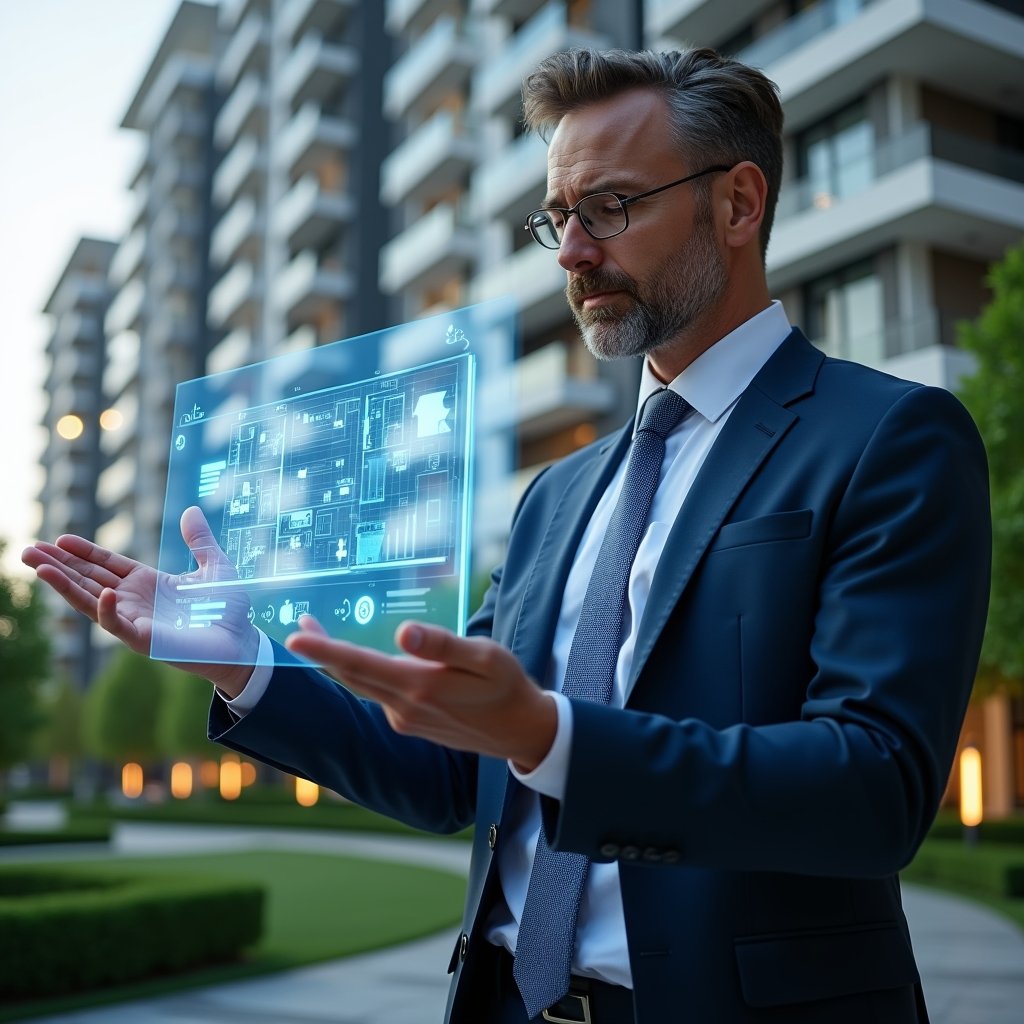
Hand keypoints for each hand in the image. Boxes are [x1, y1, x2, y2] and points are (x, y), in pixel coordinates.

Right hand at [22, 506, 259, 695]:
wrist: (243, 642)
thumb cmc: (228, 609)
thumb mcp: (214, 566)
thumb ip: (200, 540)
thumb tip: (192, 509)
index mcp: (148, 582)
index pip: (106, 564)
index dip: (83, 552)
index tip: (59, 539)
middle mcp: (135, 601)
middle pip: (88, 579)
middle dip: (59, 565)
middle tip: (29, 551)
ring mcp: (136, 620)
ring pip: (91, 601)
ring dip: (65, 585)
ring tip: (39, 567)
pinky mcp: (144, 640)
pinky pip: (118, 626)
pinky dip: (107, 611)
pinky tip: (101, 594)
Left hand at [285, 617, 557, 770]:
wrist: (520, 731)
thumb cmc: (506, 686)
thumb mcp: (485, 657)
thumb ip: (442, 645)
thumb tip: (404, 632)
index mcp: (420, 686)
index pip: (361, 664)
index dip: (325, 650)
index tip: (295, 639)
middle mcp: (404, 707)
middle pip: (351, 676)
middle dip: (320, 652)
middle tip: (297, 627)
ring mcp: (404, 718)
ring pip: (361, 685)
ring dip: (337, 661)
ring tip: (317, 633)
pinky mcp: (409, 723)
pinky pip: (378, 694)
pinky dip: (362, 674)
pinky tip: (366, 659)